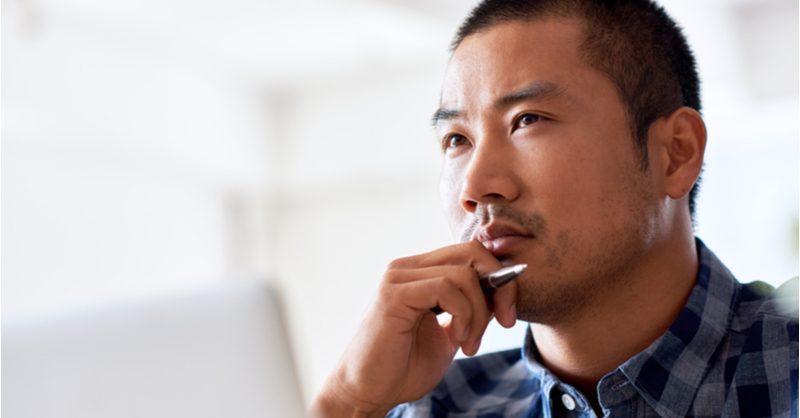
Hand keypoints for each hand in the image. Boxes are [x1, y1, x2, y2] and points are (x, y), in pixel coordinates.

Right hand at [310, 241, 517, 417]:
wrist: (368, 391)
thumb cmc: (404, 366)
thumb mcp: (450, 333)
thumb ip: (470, 309)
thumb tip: (501, 291)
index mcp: (420, 272)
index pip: (470, 253)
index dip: (499, 277)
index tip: (508, 314)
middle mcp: (408, 268)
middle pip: (471, 252)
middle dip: (500, 287)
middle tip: (505, 321)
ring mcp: (398, 277)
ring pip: (463, 273)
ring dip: (479, 313)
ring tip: (469, 343)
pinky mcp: (393, 294)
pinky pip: (445, 287)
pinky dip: (464, 314)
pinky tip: (459, 339)